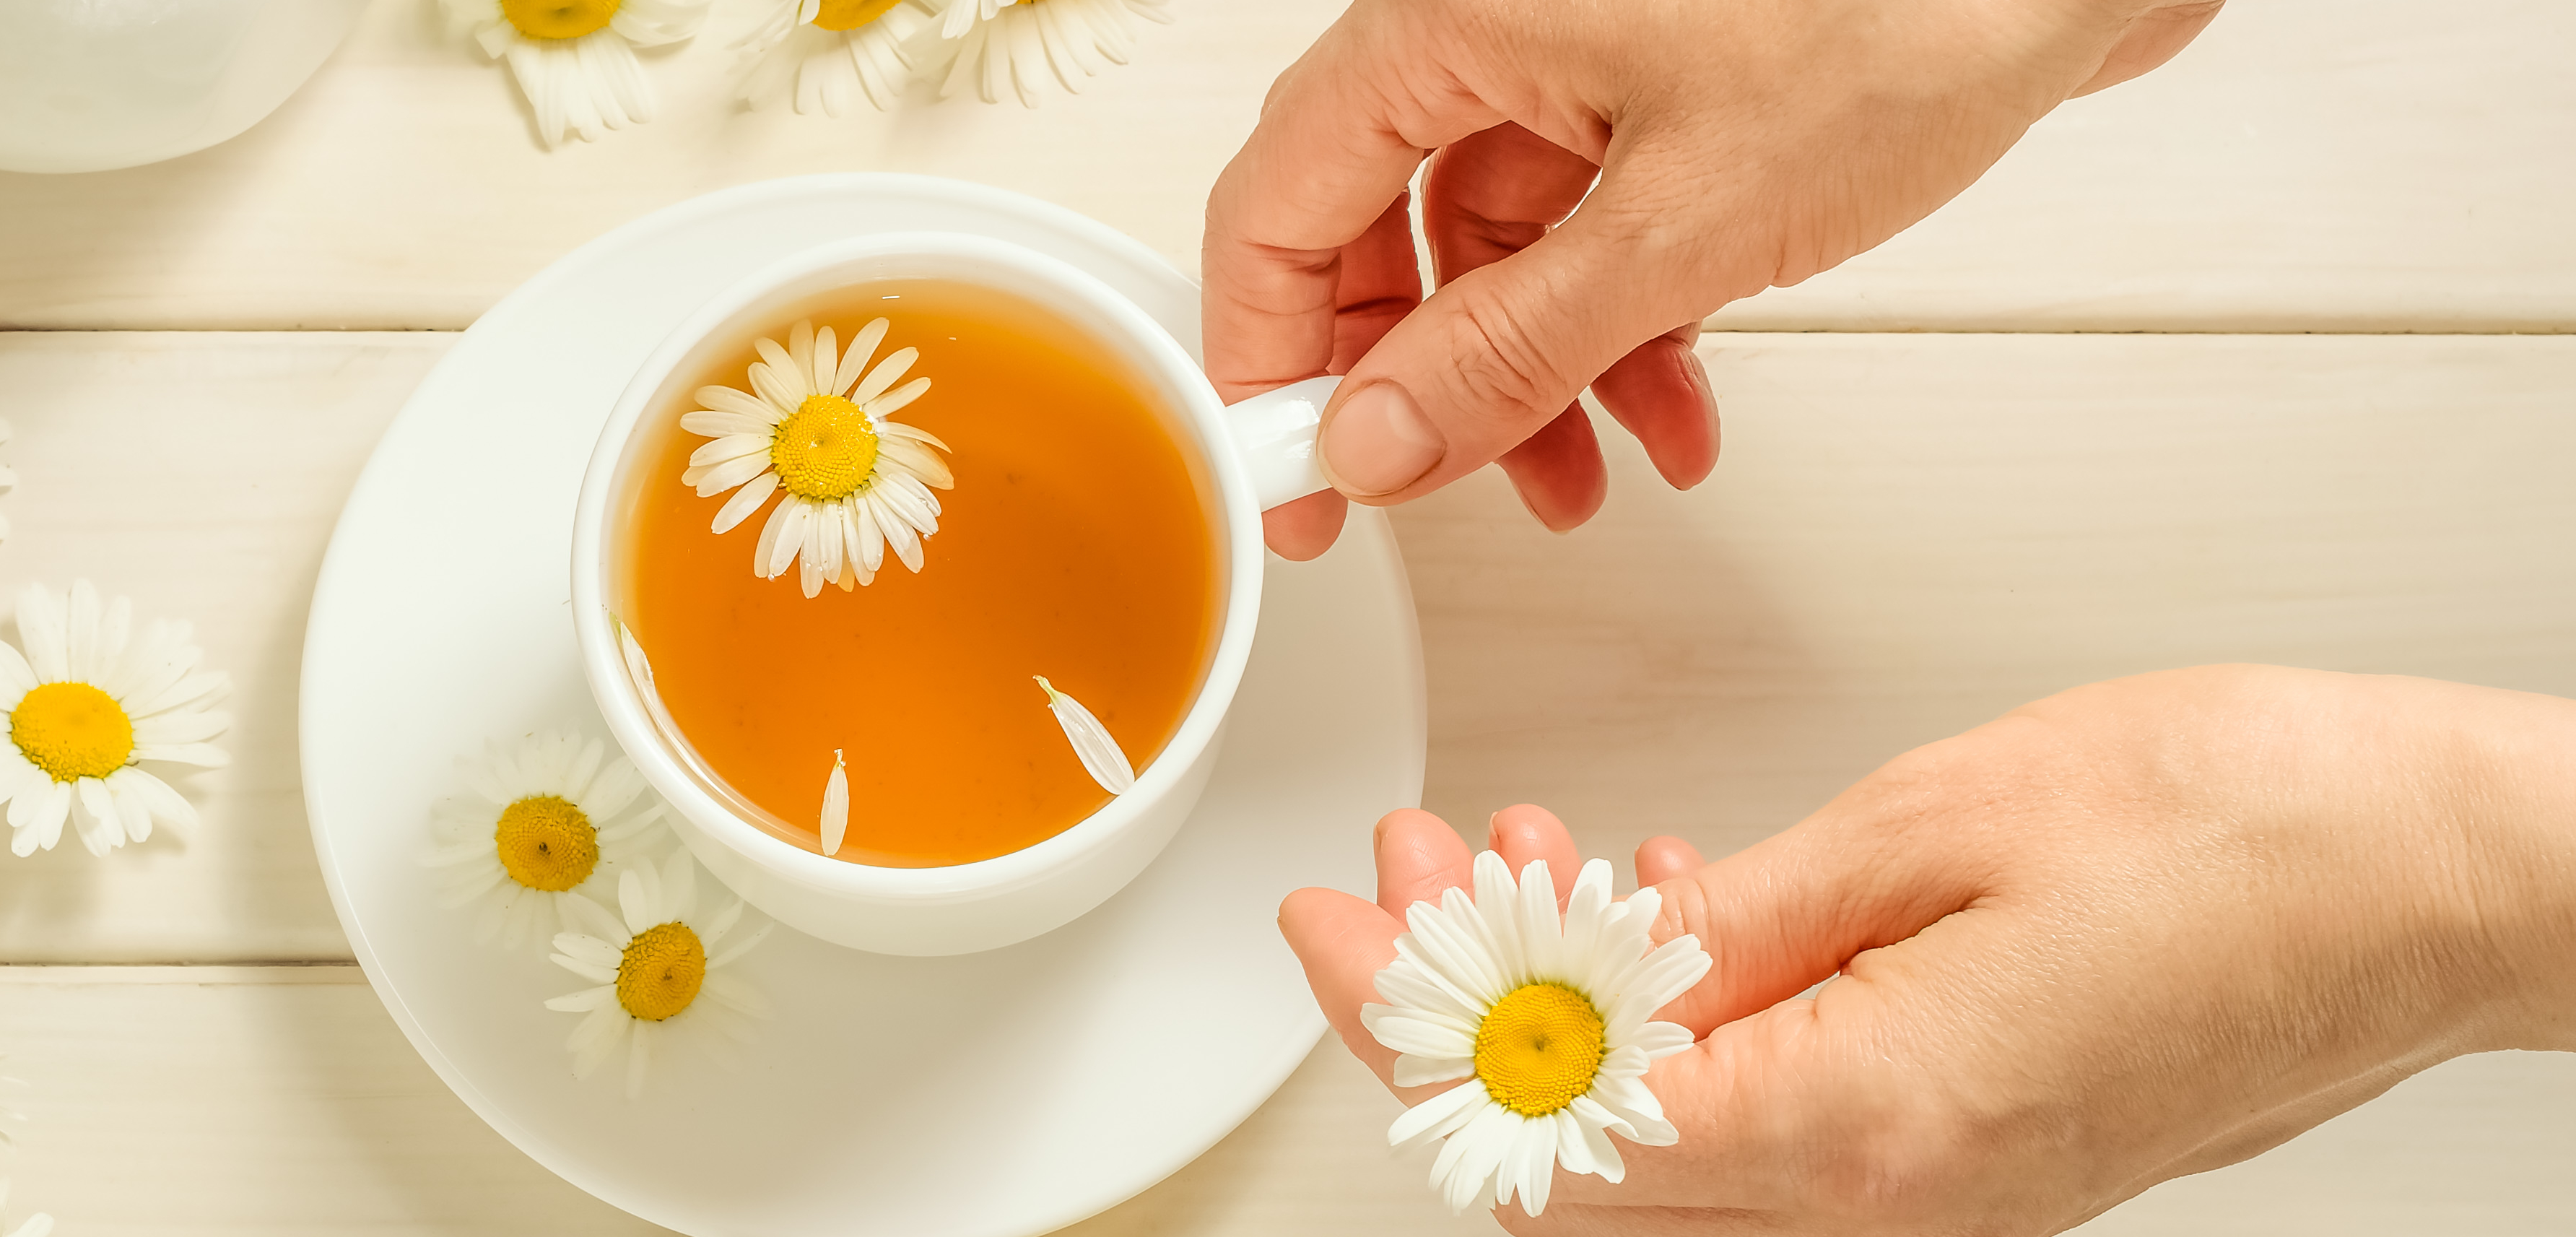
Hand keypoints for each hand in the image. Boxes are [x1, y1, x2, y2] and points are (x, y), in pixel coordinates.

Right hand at [1211, 0, 2228, 557]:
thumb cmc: (1906, 11)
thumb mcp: (1683, 223)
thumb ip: (1510, 348)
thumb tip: (1377, 439)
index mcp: (1451, 21)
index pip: (1281, 206)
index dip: (1270, 357)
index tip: (1293, 474)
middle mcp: (1497, 29)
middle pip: (1381, 233)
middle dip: (1420, 384)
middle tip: (1430, 495)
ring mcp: (1585, 60)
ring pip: (1498, 251)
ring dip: (1533, 380)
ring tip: (1590, 482)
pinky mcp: (1673, 94)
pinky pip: (1594, 233)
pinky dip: (1620, 332)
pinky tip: (1676, 414)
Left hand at [1279, 666, 2575, 1232]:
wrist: (2447, 880)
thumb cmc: (2253, 833)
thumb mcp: (1935, 826)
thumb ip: (1729, 929)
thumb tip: (1569, 976)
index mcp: (1867, 1128)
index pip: (1549, 1135)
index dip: (1405, 1028)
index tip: (1336, 922)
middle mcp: (1893, 1204)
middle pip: (1581, 1168)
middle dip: (1459, 1018)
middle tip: (1413, 877)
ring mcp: (1934, 1198)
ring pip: (1663, 1151)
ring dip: (1562, 1015)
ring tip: (1522, 864)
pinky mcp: (1968, 1160)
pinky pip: (1763, 1130)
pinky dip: (1677, 1029)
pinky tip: (1656, 911)